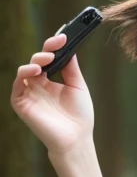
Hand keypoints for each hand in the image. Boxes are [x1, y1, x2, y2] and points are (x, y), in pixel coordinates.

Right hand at [10, 32, 94, 157]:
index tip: (64, 36)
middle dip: (46, 50)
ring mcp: (29, 94)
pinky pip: (17, 85)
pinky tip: (36, 70)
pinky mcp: (22, 104)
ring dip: (35, 60)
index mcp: (50, 82)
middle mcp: (38, 86)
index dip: (53, 46)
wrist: (76, 140)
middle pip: (36, 61)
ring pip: (25, 70)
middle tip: (57, 44)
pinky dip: (24, 74)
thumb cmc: (79, 117)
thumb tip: (69, 48)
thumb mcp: (77, 87)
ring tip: (47, 58)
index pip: (48, 59)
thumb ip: (71, 68)